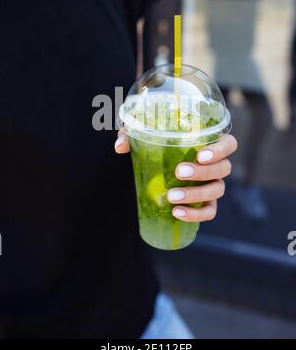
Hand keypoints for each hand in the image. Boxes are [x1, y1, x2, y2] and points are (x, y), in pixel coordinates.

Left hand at [115, 133, 236, 222]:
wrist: (159, 168)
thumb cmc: (159, 145)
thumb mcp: (144, 136)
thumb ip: (132, 135)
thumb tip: (120, 146)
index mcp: (210, 144)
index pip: (229, 144)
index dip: (220, 149)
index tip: (201, 154)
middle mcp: (217, 164)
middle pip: (223, 168)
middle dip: (203, 172)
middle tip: (179, 172)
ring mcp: (214, 185)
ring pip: (217, 190)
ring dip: (196, 194)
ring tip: (172, 196)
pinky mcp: (206, 203)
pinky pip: (209, 212)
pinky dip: (196, 214)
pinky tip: (177, 213)